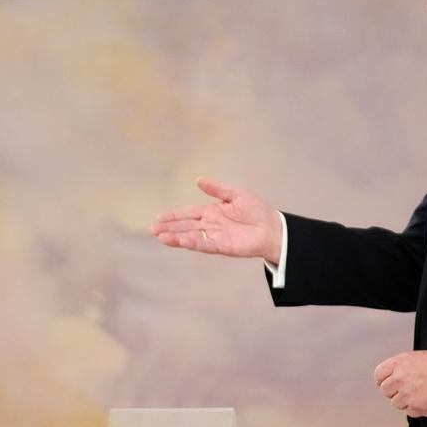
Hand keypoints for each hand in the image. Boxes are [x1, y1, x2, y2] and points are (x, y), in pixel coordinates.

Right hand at [150, 177, 283, 262]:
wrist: (273, 228)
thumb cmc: (257, 210)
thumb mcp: (236, 194)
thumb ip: (217, 189)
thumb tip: (198, 180)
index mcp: (212, 212)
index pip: (188, 214)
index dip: (174, 216)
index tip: (159, 218)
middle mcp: (211, 225)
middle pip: (186, 226)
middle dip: (170, 228)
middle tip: (153, 229)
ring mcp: (215, 236)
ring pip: (191, 236)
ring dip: (176, 237)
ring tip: (161, 237)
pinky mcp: (222, 246)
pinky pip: (205, 244)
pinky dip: (192, 243)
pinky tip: (181, 241)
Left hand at [373, 350, 426, 417]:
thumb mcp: (415, 357)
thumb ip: (401, 367)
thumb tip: (393, 376)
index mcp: (397, 364)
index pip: (379, 374)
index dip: (382, 380)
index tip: (385, 383)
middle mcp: (398, 379)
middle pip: (385, 391)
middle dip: (393, 391)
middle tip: (404, 390)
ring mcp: (406, 395)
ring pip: (396, 403)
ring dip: (404, 400)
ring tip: (418, 393)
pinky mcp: (416, 408)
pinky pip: (409, 411)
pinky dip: (415, 408)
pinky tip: (425, 399)